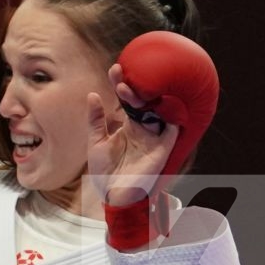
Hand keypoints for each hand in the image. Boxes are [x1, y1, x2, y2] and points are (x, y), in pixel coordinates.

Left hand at [87, 62, 179, 207]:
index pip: (126, 100)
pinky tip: (163, 107)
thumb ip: (95, 120)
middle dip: (132, 87)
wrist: (111, 196)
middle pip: (141, 102)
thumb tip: (93, 95)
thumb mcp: (96, 142)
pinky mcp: (161, 151)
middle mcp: (142, 128)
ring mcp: (153, 138)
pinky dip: (170, 120)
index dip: (121, 84)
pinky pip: (171, 132)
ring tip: (126, 91)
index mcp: (128, 125)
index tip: (115, 69)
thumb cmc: (105, 171)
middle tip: (120, 75)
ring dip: (143, 101)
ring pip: (154, 113)